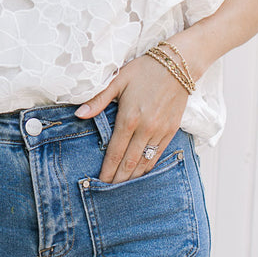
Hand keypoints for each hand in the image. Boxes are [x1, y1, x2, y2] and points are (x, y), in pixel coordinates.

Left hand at [75, 53, 189, 182]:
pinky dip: (149, 167)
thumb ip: (98, 99)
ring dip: (133, 177)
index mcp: (129, 118)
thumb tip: (79, 114)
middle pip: (129, 162)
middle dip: (118, 179)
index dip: (107, 170)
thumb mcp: (118, 80)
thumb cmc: (145, 69)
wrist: (178, 64)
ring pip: (145, 162)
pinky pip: (158, 154)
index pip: (115, 152)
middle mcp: (145, 128)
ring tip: (123, 187)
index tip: (100, 182)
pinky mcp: (172, 130)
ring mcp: (160, 131)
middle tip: (108, 191)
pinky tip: (141, 172)